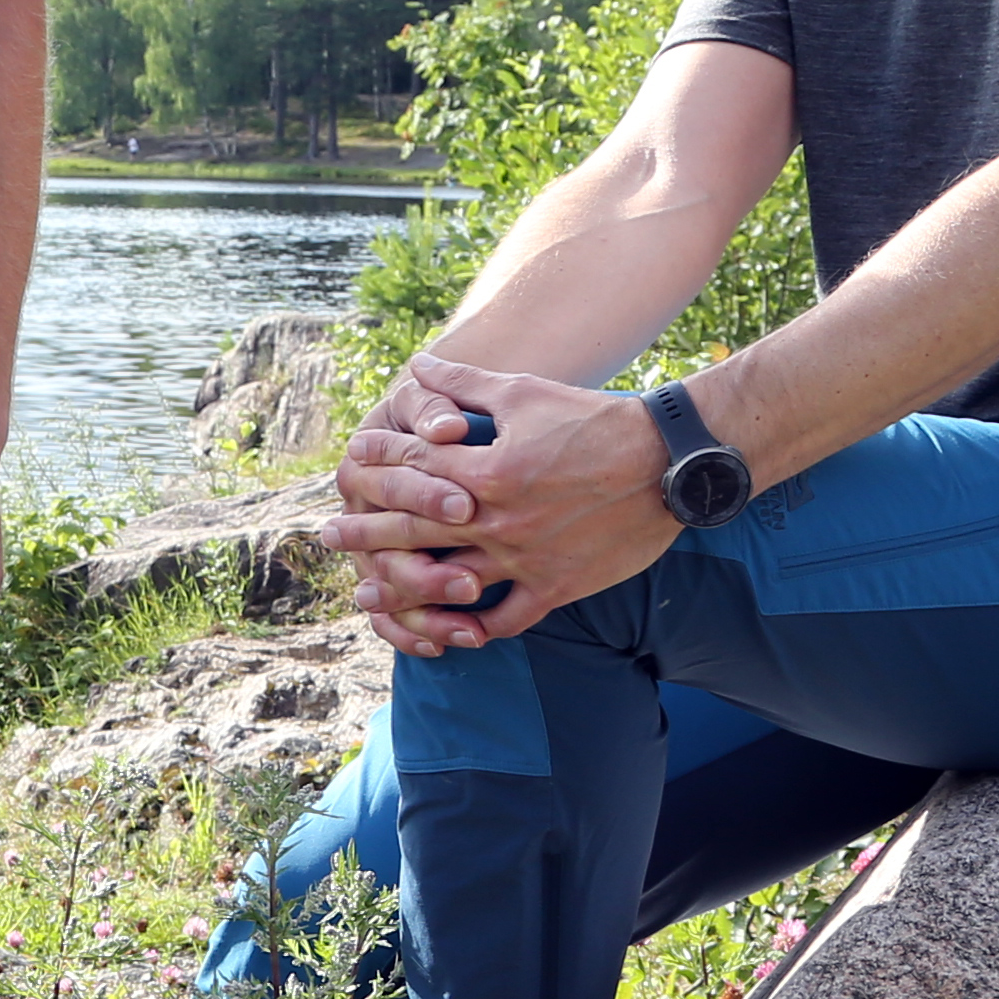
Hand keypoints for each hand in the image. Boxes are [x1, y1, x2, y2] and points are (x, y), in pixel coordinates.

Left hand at [331, 355, 678, 653]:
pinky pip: (505, 618)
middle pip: (414, 528)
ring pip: (448, 583)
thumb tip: (416, 365)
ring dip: (401, 590)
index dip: (377, 461)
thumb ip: (464, 385)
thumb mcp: (526, 393)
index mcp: (487, 469)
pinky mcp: (557, 586)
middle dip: (366, 530)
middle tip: (328, 536)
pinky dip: (473, 628)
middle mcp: (498, 518)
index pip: (413, 466)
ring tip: (368, 594)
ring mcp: (526, 557)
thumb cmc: (596, 419)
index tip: (350, 461)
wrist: (670, 463)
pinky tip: (449, 632)